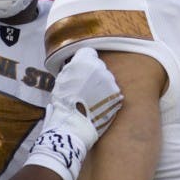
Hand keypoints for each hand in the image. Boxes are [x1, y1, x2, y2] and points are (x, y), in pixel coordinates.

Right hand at [26, 47, 122, 179]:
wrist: (72, 126)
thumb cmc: (63, 104)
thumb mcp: (61, 80)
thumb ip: (72, 69)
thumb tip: (78, 65)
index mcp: (83, 61)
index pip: (88, 53)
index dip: (84, 62)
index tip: (81, 71)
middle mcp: (100, 68)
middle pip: (99, 66)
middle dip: (93, 75)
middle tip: (84, 88)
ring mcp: (110, 82)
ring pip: (107, 79)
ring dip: (101, 86)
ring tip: (90, 100)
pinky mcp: (117, 95)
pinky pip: (112, 92)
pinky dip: (107, 97)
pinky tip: (98, 106)